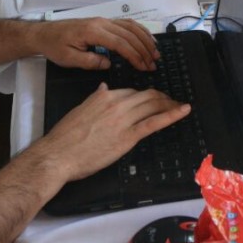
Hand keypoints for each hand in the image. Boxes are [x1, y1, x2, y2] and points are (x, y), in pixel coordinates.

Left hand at [35, 17, 160, 71]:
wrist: (45, 33)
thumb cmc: (55, 47)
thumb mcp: (69, 59)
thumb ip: (90, 61)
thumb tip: (109, 63)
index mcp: (93, 32)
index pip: (120, 43)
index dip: (135, 55)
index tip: (144, 66)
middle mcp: (102, 23)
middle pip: (130, 34)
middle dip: (144, 49)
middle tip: (154, 63)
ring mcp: (104, 20)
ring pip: (131, 26)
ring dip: (145, 39)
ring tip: (156, 52)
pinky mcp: (104, 22)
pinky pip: (127, 24)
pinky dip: (139, 31)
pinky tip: (146, 39)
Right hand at [36, 84, 189, 180]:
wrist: (58, 155)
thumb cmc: (65, 138)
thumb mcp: (80, 110)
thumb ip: (95, 98)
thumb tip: (103, 87)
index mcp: (104, 97)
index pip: (132, 92)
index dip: (145, 96)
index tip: (152, 99)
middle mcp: (116, 104)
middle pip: (147, 96)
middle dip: (162, 97)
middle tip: (171, 101)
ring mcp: (123, 119)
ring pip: (153, 105)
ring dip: (169, 104)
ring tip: (179, 106)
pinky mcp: (128, 136)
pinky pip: (155, 122)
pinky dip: (172, 114)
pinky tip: (183, 110)